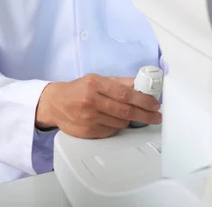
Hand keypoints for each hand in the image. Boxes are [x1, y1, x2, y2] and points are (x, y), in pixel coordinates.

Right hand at [36, 74, 161, 138]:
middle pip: (125, 110)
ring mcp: (89, 118)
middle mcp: (92, 101)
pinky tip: (115, 121)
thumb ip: (118, 82)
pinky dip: (118, 126)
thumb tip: (140, 84)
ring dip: (130, 119)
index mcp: (95, 84)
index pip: (124, 93)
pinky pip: (111, 131)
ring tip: (131, 115)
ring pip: (120, 122)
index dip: (142, 99)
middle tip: (157, 115)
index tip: (155, 103)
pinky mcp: (88, 132)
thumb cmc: (77, 89)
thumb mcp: (96, 79)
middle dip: (145, 114)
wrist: (55, 104)